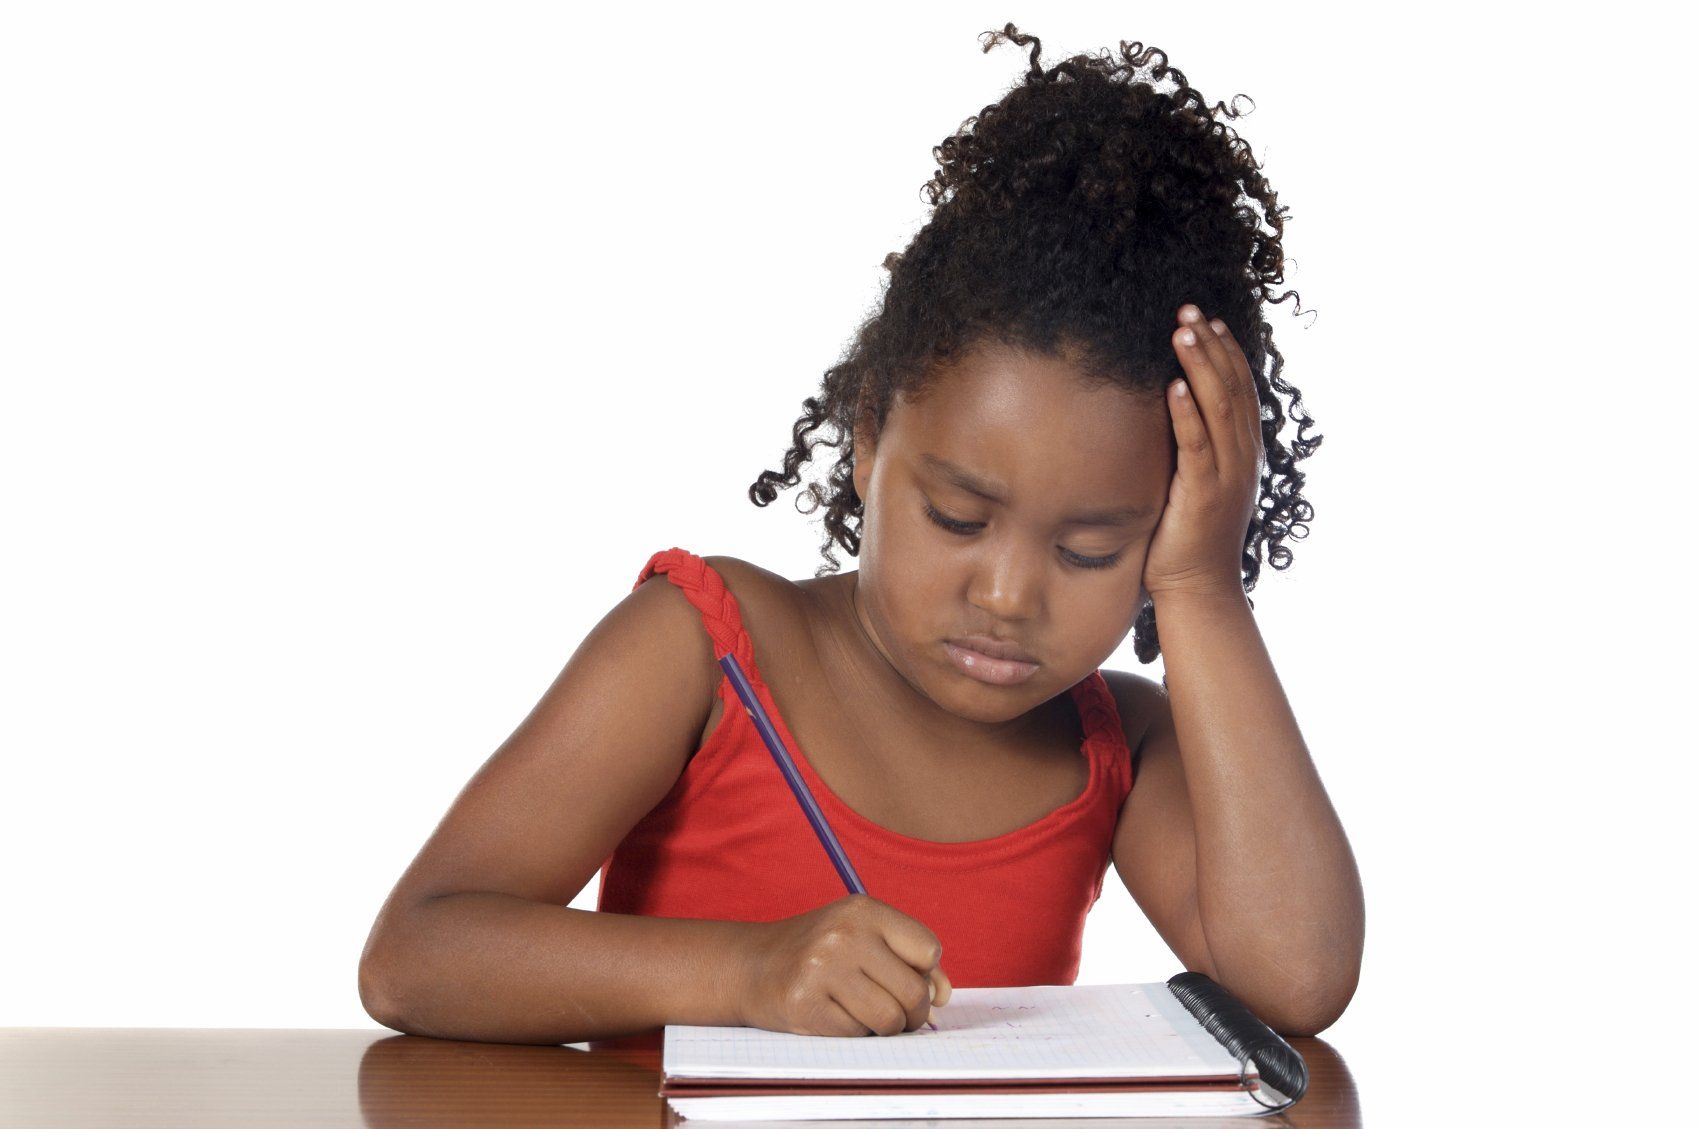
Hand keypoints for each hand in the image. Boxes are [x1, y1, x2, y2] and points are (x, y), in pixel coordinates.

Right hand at [734, 894, 952, 1036]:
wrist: (751, 965)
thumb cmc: (819, 952)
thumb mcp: (863, 936)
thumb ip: (910, 959)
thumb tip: (943, 995)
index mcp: (864, 910)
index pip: (928, 950)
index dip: (925, 973)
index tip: (907, 979)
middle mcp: (844, 934)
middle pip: (914, 991)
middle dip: (914, 1013)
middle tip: (899, 1015)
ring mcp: (822, 969)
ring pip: (889, 1020)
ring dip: (885, 1028)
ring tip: (866, 1015)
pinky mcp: (805, 1004)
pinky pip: (856, 1035)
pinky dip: (853, 1034)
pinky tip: (835, 1016)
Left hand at [1143, 304, 1265, 600]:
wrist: (1198, 590)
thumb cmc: (1186, 539)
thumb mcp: (1194, 484)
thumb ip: (1189, 449)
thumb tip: (1163, 414)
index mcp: (1244, 453)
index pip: (1239, 389)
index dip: (1226, 351)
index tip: (1208, 319)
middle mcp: (1243, 458)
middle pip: (1232, 387)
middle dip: (1211, 344)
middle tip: (1189, 308)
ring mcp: (1228, 475)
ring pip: (1218, 407)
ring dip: (1201, 364)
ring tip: (1182, 329)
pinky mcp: (1205, 493)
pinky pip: (1197, 445)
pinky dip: (1188, 412)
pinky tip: (1175, 383)